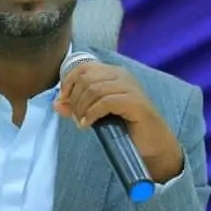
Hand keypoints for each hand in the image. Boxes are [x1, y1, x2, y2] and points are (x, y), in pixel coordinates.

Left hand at [53, 61, 182, 182]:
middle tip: (74, 117)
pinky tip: (88, 124)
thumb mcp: (96, 114)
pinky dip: (92, 114)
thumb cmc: (125, 127)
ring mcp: (130, 87)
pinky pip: (105, 102)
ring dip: (82, 107)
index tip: (63, 99)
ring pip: (94, 89)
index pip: (84, 67)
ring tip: (81, 121)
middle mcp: (122, 75)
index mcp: (113, 73)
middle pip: (86, 78)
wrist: (154, 143)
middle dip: (74, 98)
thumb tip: (57, 103)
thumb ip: (77, 107)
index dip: (68, 81)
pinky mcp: (135, 102)